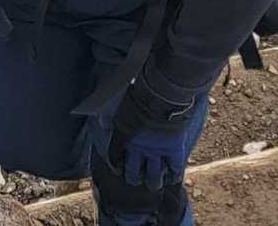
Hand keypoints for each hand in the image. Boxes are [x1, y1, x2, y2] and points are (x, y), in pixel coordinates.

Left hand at [105, 74, 196, 190]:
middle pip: (133, 172)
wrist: (161, 94)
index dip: (116, 165)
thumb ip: (108, 114)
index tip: (118, 169)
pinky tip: (173, 178)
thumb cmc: (138, 94)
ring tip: (154, 184)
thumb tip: (101, 123)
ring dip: (153, 181)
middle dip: (133, 177)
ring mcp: (157, 151)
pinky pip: (175, 168)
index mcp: (123, 137)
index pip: (115, 158)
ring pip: (154, 176)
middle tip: (135, 179)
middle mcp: (138, 149)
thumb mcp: (118, 102)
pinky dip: (174, 175)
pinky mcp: (174, 149)